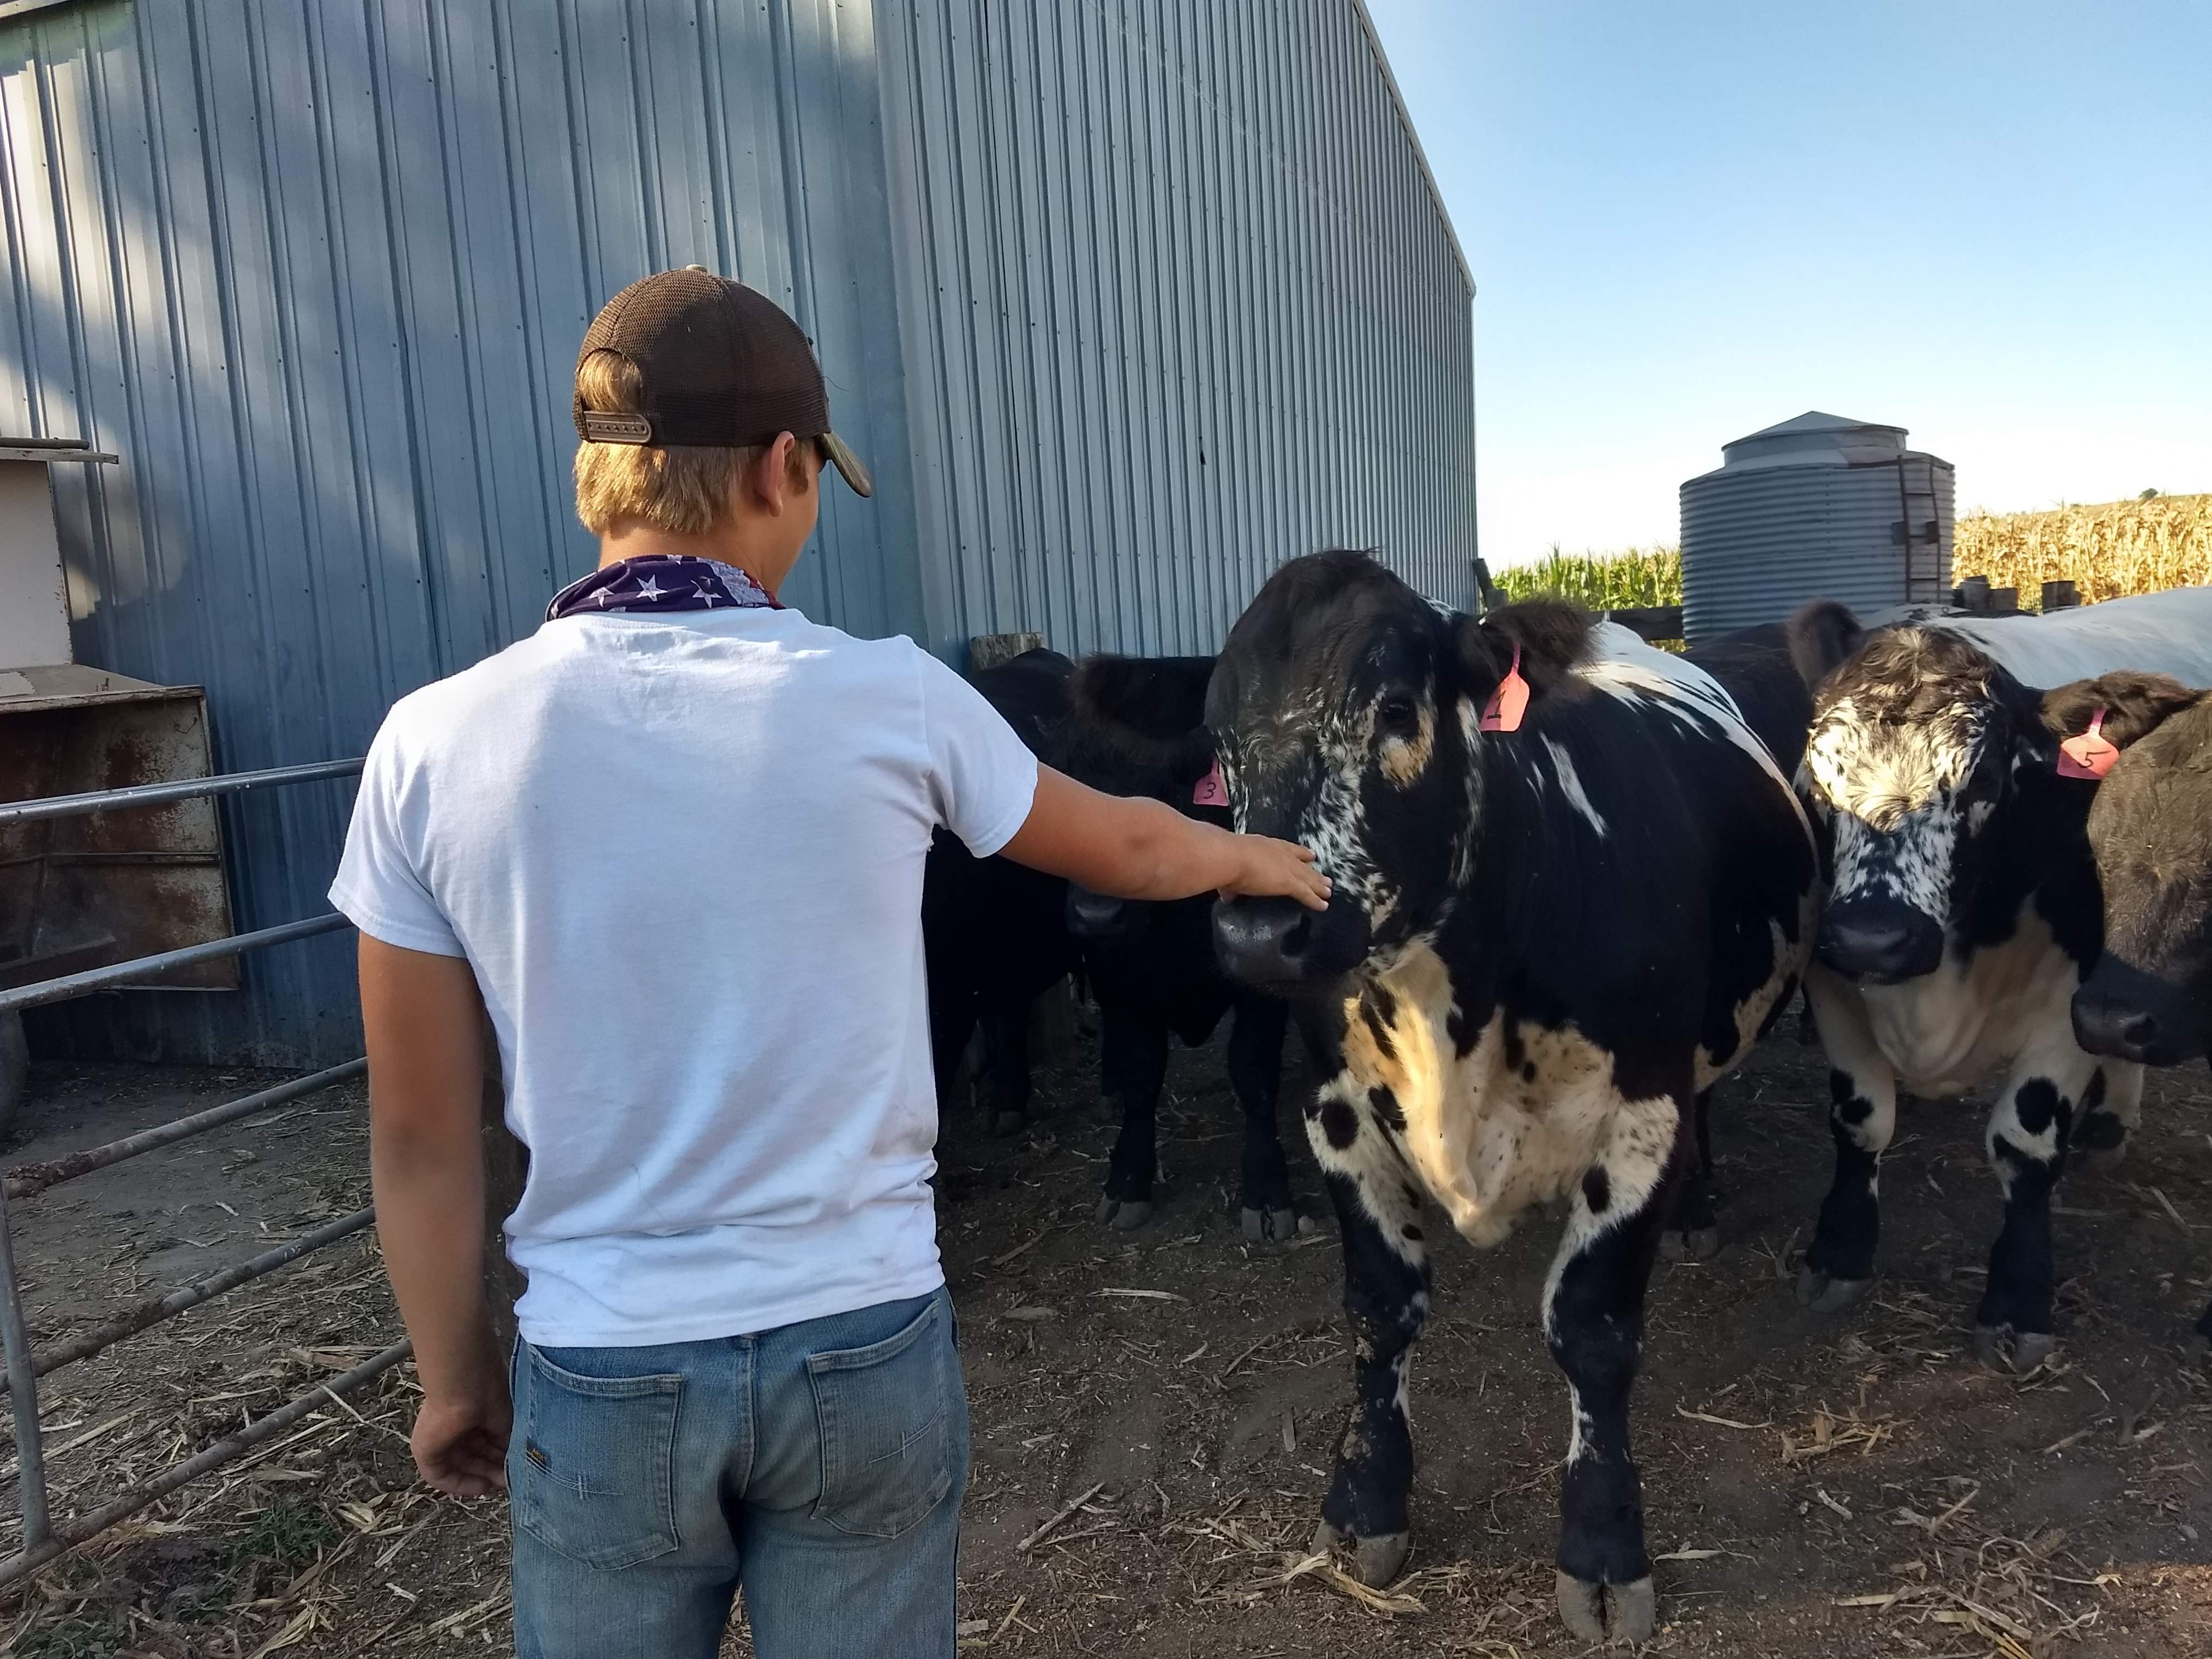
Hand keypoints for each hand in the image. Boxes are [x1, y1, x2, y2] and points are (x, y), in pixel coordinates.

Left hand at [412, 1379, 512, 1497]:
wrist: (466, 1385)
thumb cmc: (489, 1392)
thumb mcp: (507, 1420)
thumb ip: (510, 1442)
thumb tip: (519, 1462)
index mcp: (471, 1413)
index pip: (484, 1440)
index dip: (501, 1456)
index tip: (517, 1466)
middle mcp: (453, 1426)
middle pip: (473, 1455)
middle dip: (492, 1469)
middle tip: (510, 1480)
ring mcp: (438, 1438)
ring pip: (459, 1466)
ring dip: (480, 1477)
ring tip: (500, 1485)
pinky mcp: (425, 1451)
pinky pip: (441, 1476)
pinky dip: (461, 1484)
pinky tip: (481, 1488)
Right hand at [1222, 835, 1331, 910]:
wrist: (1229, 857)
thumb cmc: (1226, 858)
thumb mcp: (1230, 868)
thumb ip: (1231, 884)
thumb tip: (1226, 895)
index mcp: (1267, 846)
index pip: (1288, 849)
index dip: (1300, 854)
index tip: (1311, 856)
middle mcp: (1280, 854)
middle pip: (1302, 865)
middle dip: (1314, 872)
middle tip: (1325, 878)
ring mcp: (1287, 868)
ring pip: (1308, 878)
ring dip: (1319, 885)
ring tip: (1328, 890)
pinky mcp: (1289, 883)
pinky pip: (1306, 893)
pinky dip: (1315, 900)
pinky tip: (1323, 906)